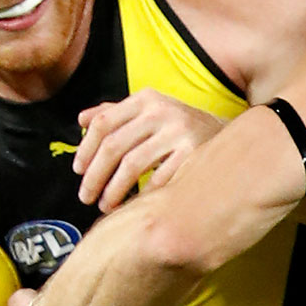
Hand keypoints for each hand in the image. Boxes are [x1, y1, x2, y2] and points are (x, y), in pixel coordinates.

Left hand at [73, 88, 224, 211]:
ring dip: (114, 190)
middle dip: (95, 176)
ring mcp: (178, 132)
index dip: (85, 150)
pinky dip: (142, 196)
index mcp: (145, 99)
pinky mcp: (194, 153)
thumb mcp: (149, 111)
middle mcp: (160, 111)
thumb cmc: (179, 127)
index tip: (78, 171)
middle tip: (86, 197)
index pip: (103, 123)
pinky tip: (134, 206)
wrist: (227, 135)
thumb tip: (81, 120)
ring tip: (106, 205)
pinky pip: (159, 180)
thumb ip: (116, 114)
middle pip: (113, 146)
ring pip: (132, 165)